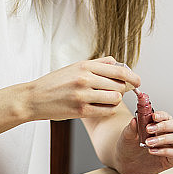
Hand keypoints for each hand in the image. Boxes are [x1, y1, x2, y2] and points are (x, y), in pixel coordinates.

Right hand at [24, 56, 139, 120]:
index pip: (118, 70)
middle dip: (123, 89)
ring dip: (115, 100)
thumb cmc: (55, 82)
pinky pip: (106, 111)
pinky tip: (103, 107)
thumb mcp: (75, 66)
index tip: (138, 81)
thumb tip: (116, 62)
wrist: (34, 98)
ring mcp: (83, 95)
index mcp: (85, 65)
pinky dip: (109, 109)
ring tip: (108, 99)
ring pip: (115, 98)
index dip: (132, 76)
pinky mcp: (80, 110)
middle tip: (118, 91)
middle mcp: (85, 78)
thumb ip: (97, 64)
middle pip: (119, 85)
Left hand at [114, 110, 172, 173]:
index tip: (153, 117)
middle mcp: (168, 133)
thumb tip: (134, 120)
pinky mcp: (170, 159)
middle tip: (149, 129)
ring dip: (164, 138)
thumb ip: (132, 127)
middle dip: (166, 125)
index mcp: (160, 123)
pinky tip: (152, 151)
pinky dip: (163, 151)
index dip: (162, 115)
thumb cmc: (130, 146)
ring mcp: (171, 146)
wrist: (127, 163)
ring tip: (148, 142)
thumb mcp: (128, 135)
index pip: (166, 116)